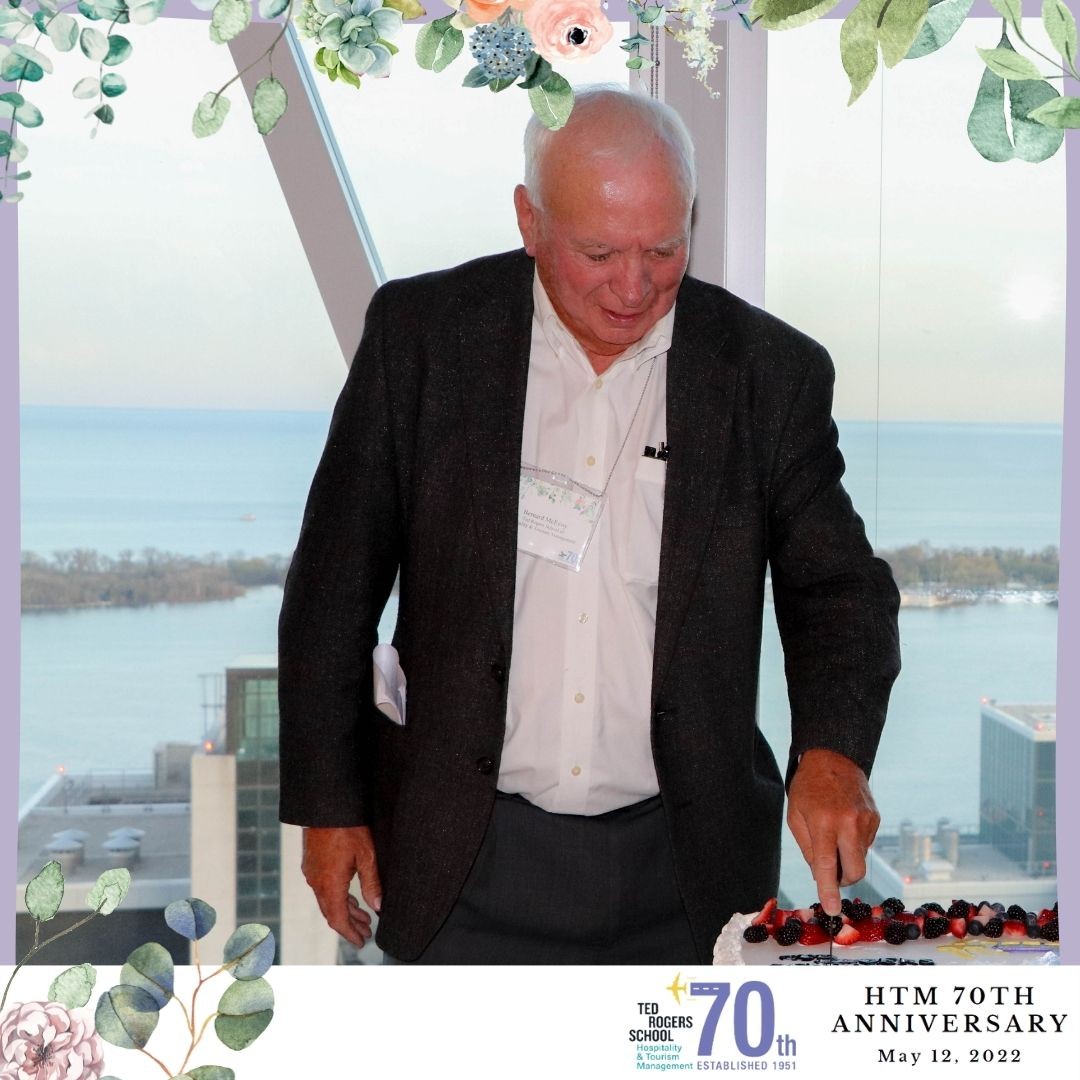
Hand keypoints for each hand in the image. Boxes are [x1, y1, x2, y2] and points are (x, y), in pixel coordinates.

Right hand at [302, 826, 381, 947]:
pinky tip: (349, 897)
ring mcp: (312, 872)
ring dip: (345, 911)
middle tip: (366, 933)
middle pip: (332, 912)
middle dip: (350, 925)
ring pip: (328, 900)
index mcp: (330, 884)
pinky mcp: (312, 863)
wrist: (325, 805)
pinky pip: (323, 888)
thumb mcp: (366, 855)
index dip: (350, 933)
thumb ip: (372, 883)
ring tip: (363, 917)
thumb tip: (378, 907)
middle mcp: (317, 882)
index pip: (338, 919)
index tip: (362, 942)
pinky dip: (337, 897)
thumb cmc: (347, 827)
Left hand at [787, 748, 879, 915]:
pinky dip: (854, 843)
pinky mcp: (876, 818)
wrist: (833, 758)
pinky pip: (865, 844)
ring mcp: (866, 821)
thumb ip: (808, 849)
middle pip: (854, 871)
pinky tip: (844, 824)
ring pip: (860, 858)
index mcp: (824, 822)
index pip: (827, 865)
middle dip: (843, 880)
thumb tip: (821, 876)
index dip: (829, 890)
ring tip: (833, 833)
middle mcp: (849, 823)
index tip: (831, 909)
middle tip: (830, 872)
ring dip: (847, 857)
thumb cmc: (808, 788)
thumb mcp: (795, 816)